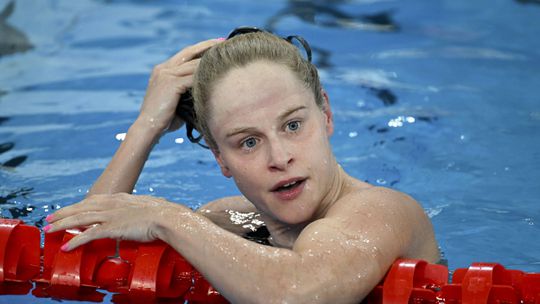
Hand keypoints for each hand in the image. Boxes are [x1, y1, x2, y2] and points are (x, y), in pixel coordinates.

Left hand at [45, 193, 187, 250]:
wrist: (167, 217)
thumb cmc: (163, 213)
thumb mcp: (148, 207)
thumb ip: (139, 210)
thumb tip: (141, 216)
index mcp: (119, 198)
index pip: (93, 201)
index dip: (78, 205)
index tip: (69, 209)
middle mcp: (111, 204)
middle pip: (81, 208)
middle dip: (63, 213)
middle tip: (49, 219)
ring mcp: (110, 215)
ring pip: (79, 219)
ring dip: (61, 225)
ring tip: (48, 230)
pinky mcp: (112, 228)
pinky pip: (88, 235)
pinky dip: (75, 241)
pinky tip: (66, 246)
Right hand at [137, 38, 222, 133]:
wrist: (148, 128)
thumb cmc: (164, 120)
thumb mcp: (175, 100)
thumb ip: (187, 91)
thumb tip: (205, 89)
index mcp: (162, 71)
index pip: (184, 54)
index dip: (199, 49)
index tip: (215, 45)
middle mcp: (163, 69)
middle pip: (189, 51)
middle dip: (207, 45)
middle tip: (223, 41)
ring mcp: (166, 75)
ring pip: (193, 64)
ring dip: (210, 61)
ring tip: (225, 58)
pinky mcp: (171, 83)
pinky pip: (193, 76)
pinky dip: (205, 75)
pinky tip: (217, 75)